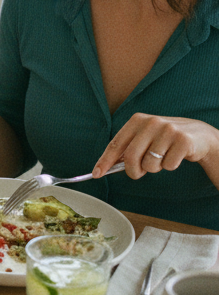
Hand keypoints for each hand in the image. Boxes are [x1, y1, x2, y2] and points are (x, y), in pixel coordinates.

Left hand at [93, 113, 218, 178]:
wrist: (198, 135)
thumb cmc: (164, 139)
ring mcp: (168, 130)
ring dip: (154, 168)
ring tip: (162, 157)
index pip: (116, 143)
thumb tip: (107, 166)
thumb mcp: (145, 138)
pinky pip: (168, 165)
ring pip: (150, 164)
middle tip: (139, 173)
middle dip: (133, 171)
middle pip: (131, 157)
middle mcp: (151, 122)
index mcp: (137, 120)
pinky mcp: (183, 140)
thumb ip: (128, 148)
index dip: (105, 160)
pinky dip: (169, 166)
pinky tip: (175, 156)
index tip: (96, 173)